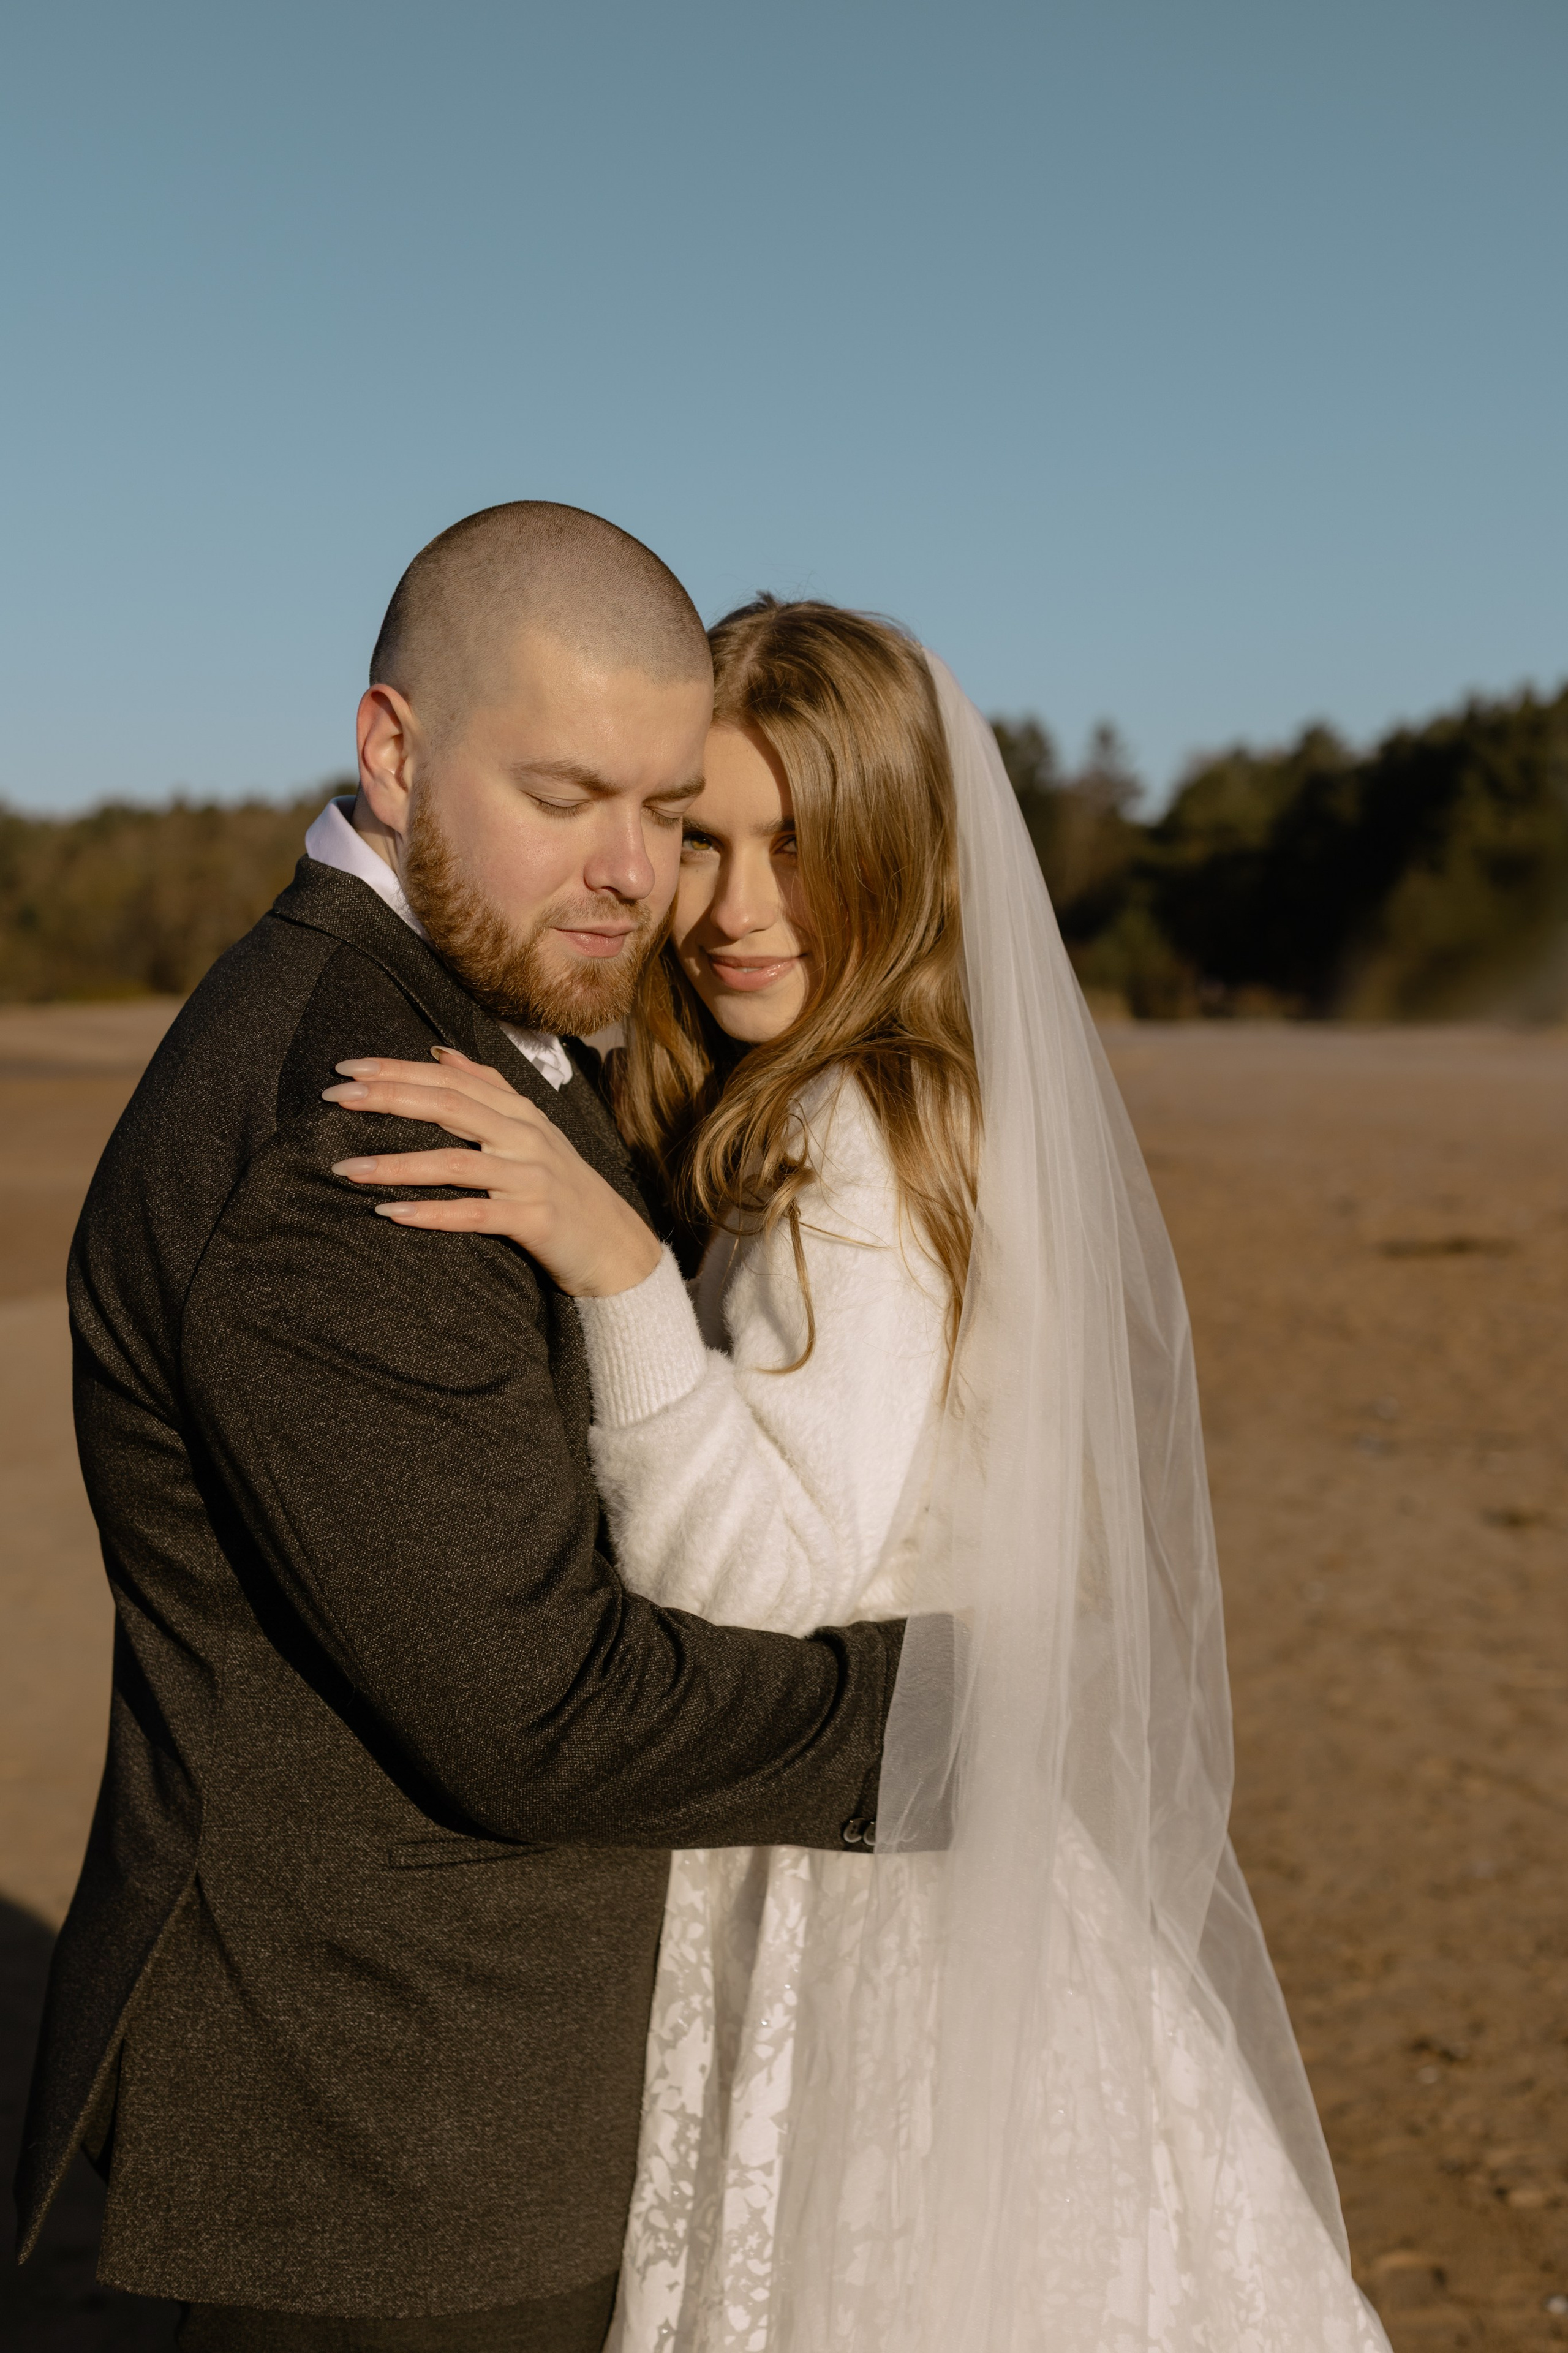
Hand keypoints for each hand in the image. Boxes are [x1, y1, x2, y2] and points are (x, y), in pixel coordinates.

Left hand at [322, 1048, 660, 1298]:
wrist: (615, 1247)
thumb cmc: (563, 1188)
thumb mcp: (532, 1130)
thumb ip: (489, 1089)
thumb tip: (439, 1052)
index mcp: (519, 1111)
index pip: (451, 1078)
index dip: (398, 1069)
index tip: (348, 1067)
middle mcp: (526, 1136)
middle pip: (450, 1106)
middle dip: (389, 1098)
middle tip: (336, 1097)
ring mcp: (531, 1178)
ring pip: (455, 1163)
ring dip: (396, 1164)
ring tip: (346, 1168)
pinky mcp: (535, 1220)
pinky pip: (475, 1214)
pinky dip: (431, 1214)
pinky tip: (391, 1215)